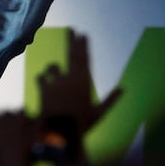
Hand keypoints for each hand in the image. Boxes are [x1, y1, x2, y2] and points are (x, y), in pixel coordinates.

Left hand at [35, 32, 123, 162]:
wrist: (60, 135)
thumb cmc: (82, 125)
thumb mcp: (100, 114)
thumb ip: (111, 99)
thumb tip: (124, 88)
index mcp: (84, 82)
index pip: (84, 59)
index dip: (83, 45)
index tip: (83, 34)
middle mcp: (70, 78)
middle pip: (71, 55)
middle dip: (72, 42)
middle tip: (72, 30)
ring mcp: (56, 82)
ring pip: (52, 67)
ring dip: (53, 68)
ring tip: (54, 70)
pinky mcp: (43, 89)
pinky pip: (40, 78)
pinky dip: (42, 79)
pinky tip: (43, 81)